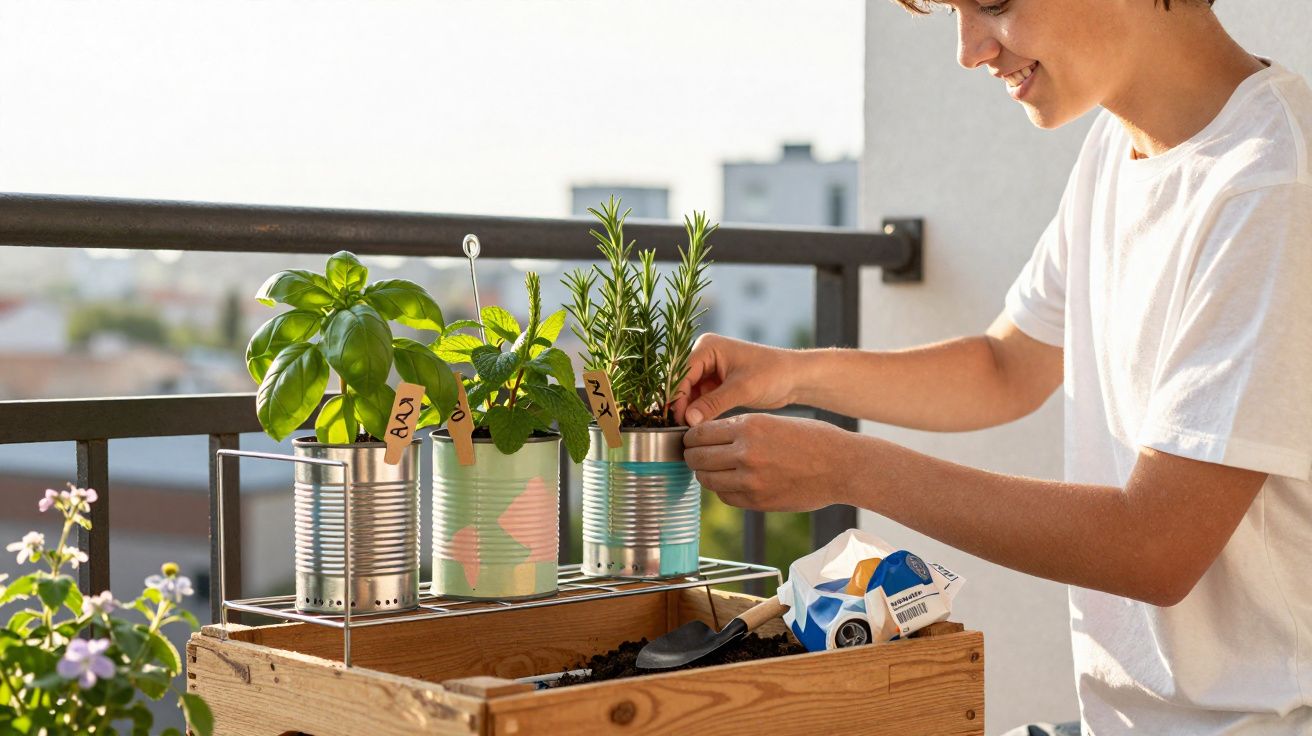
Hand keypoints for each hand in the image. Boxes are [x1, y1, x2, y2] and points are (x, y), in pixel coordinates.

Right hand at [671, 334, 796, 426]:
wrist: (794, 378)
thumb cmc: (773, 374)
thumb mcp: (742, 389)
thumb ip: (713, 404)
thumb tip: (688, 420)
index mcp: (708, 347)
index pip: (682, 373)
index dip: (677, 396)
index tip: (677, 420)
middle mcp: (704, 355)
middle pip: (682, 383)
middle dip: (680, 405)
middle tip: (679, 429)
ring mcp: (708, 370)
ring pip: (688, 393)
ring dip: (687, 410)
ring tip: (688, 431)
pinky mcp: (715, 384)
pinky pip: (699, 399)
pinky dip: (697, 412)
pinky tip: (697, 427)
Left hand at [683, 413, 857, 511]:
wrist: (842, 466)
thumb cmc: (812, 439)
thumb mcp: (773, 421)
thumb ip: (740, 430)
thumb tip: (709, 439)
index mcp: (749, 426)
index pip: (699, 432)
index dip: (691, 436)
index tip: (691, 439)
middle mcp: (745, 453)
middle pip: (696, 457)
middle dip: (691, 455)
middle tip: (694, 455)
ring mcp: (750, 480)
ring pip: (706, 479)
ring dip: (704, 474)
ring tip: (711, 469)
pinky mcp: (757, 501)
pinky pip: (724, 496)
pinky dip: (722, 490)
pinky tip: (731, 482)